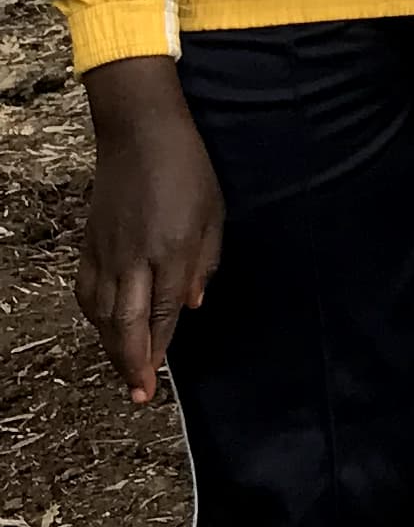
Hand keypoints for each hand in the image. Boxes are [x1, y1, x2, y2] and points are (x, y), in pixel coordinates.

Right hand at [77, 60, 222, 404]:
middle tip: (137, 394)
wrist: (140, 132)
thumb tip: (193, 305)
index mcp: (171, 250)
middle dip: (132, 363)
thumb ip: (204, 262)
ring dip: (112, 345)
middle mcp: (135, 257)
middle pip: (128, 323)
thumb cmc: (188, 168)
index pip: (163, 313)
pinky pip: (87, 290)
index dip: (160, 349)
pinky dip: (94, 316)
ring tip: (124, 369)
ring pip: (103, 312)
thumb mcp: (213, 213)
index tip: (157, 380)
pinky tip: (103, 327)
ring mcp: (108, 250)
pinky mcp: (90, 241)